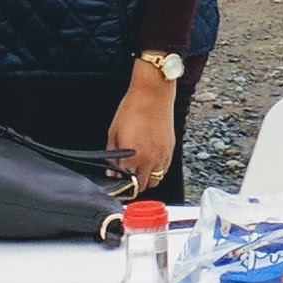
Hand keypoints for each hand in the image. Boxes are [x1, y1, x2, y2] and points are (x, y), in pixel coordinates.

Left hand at [110, 65, 177, 197]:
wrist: (153, 94)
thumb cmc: (132, 109)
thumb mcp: (113, 133)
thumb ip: (112, 156)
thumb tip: (111, 172)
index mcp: (132, 157)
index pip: (127, 185)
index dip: (121, 188)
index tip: (118, 186)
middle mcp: (149, 160)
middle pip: (142, 187)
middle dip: (133, 185)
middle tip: (127, 178)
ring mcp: (162, 156)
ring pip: (155, 180)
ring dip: (146, 179)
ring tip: (138, 170)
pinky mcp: (170, 150)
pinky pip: (164, 170)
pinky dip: (156, 170)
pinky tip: (148, 160)